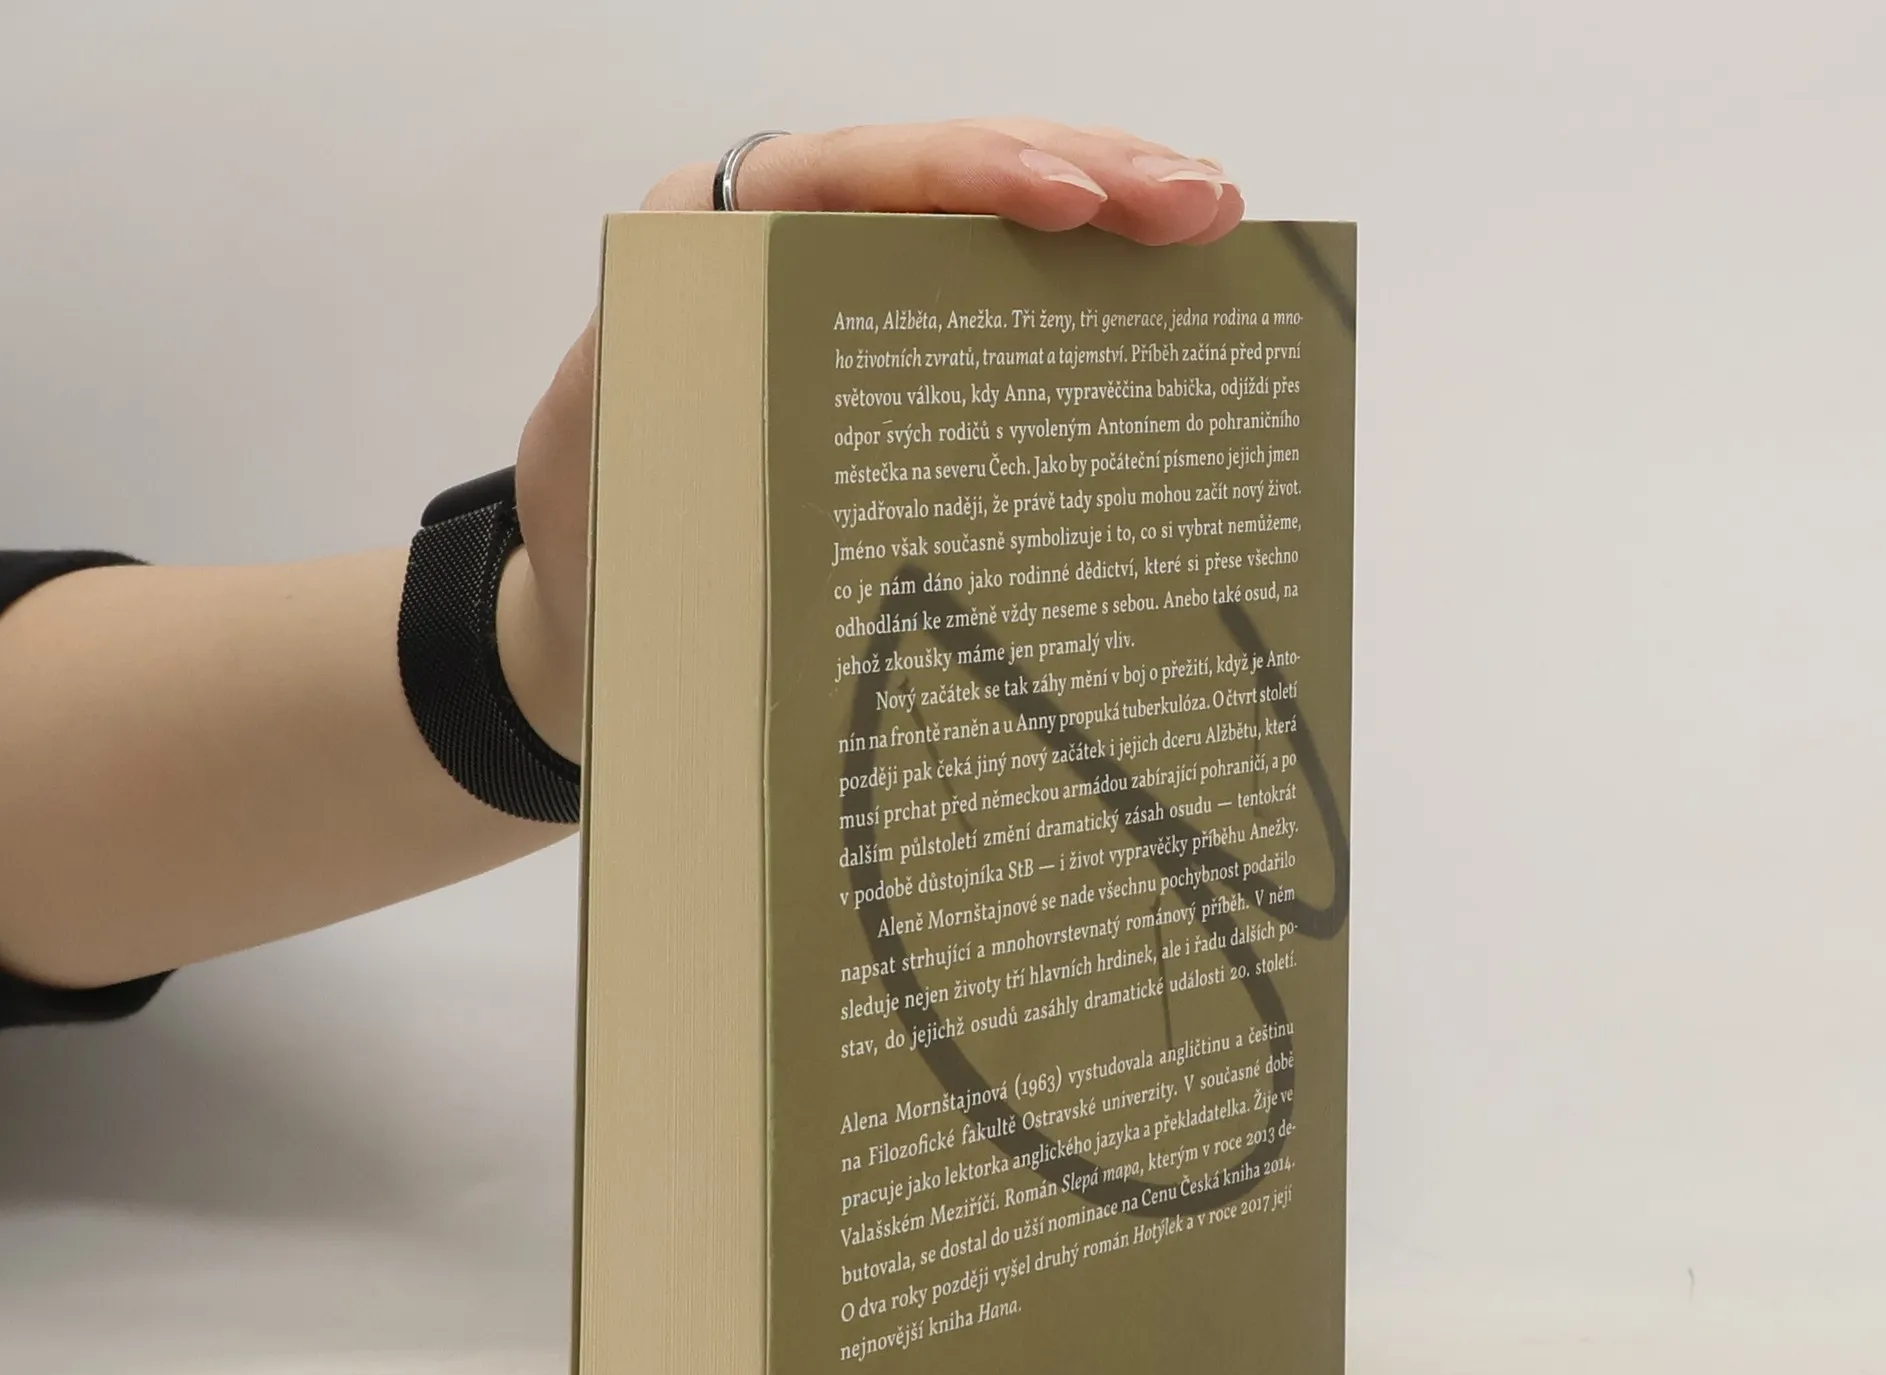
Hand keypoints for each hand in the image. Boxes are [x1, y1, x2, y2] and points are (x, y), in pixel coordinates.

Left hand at [507, 118, 1243, 752]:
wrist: (602, 618)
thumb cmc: (600, 549)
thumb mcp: (608, 479)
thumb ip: (669, 429)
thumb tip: (780, 440)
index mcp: (708, 248)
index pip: (845, 175)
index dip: (963, 172)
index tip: (1067, 200)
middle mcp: (785, 249)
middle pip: (943, 177)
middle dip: (1079, 173)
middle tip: (1196, 201)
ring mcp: (851, 300)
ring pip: (986, 229)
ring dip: (1104, 221)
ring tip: (1211, 218)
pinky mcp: (895, 362)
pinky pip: (993, 305)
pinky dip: (1078, 296)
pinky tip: (1161, 293)